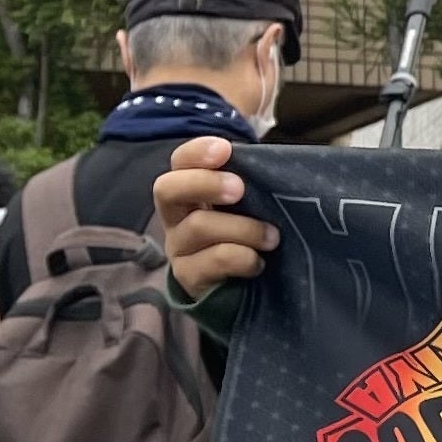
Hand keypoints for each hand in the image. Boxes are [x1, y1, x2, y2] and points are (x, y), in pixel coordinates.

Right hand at [157, 134, 276, 299]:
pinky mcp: (189, 278)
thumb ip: (253, 178)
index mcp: (190, 190)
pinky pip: (213, 261)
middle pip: (167, 189)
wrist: (242, 292)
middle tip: (239, 189)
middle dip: (205, 183)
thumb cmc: (248, 235)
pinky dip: (243, 258)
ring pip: (199, 226)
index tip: (225, 149)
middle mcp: (176, 216)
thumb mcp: (250, 204)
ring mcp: (178, 248)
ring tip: (273, 237)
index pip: (180, 161)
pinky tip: (260, 262)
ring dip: (243, 228)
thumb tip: (274, 150)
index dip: (197, 152)